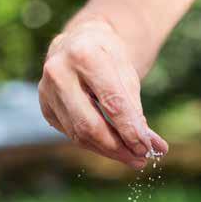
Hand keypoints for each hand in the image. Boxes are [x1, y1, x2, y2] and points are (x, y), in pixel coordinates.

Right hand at [38, 18, 167, 168]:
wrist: (80, 42)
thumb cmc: (108, 57)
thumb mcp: (127, 73)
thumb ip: (136, 110)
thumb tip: (154, 146)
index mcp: (84, 55)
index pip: (111, 103)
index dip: (130, 130)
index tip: (147, 148)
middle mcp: (59, 72)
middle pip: (90, 126)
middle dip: (118, 148)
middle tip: (140, 159)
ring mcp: (47, 91)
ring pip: (79, 135)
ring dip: (108, 151)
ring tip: (130, 156)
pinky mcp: (45, 107)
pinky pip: (72, 135)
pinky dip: (95, 145)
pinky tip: (111, 147)